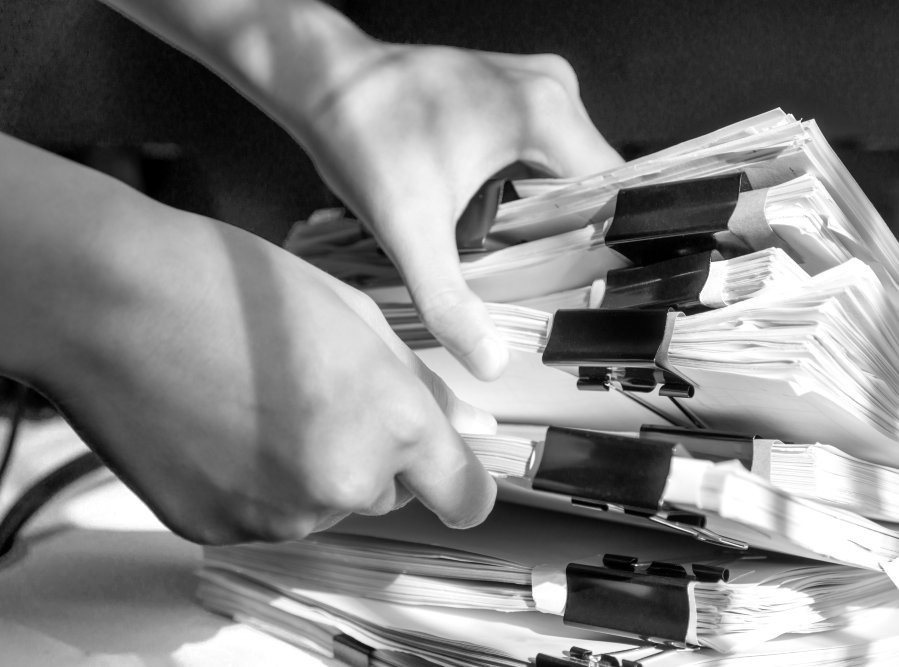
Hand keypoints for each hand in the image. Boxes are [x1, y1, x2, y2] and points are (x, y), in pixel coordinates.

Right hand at [21, 187, 496, 543]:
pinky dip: (250, 482)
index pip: (463, 496)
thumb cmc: (234, 289)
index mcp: (392, 425)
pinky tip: (218, 426)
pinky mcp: (215, 527)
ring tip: (255, 401)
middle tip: (316, 391)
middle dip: (368, 453)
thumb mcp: (357, 315)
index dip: (457, 481)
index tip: (444, 469)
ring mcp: (275, 514)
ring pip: (321, 503)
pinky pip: (261, 514)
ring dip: (307, 468)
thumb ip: (424, 385)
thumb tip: (471, 426)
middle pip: (385, 493)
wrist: (114, 299)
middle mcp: (342, 483)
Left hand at [296, 44, 623, 379]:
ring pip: (573, 168)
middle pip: (597, 184)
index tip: (590, 287)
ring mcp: (534, 83)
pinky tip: (497, 210)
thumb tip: (490, 361)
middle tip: (544, 278)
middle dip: (576, 235)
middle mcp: (550, 89)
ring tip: (515, 246)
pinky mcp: (513, 89)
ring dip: (554, 211)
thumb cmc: (362, 135)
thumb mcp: (408, 230)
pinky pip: (548, 148)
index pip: (615, 193)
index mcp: (545, 112)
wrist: (322, 80)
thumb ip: (451, 301)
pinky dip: (534, 185)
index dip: (609, 247)